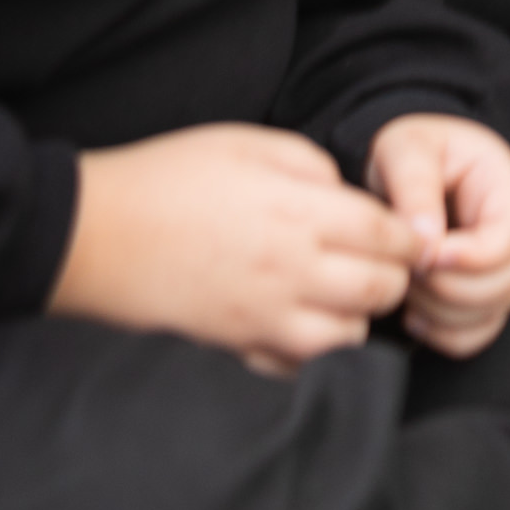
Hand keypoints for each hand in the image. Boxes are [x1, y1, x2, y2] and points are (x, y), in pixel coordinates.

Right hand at [49, 124, 420, 373]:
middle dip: (394, 276)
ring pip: (347, 338)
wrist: (96, 234)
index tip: (413, 234)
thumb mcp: (248, 143)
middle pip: (380, 290)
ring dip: (356, 316)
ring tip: (343, 292)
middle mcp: (292, 270)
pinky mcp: (235, 345)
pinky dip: (313, 351)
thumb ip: (310, 166)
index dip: (411, 236)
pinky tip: (302, 322)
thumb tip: (344, 195)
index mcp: (300, 212)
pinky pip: (297, 366)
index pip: (389, 236)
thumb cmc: (169, 177)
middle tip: (383, 261)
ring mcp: (263, 315)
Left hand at [367, 116, 509, 358]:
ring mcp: (504, 272)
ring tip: (406, 279)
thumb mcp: (407, 149)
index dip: (472, 257)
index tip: (428, 255)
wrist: (409, 169)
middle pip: (506, 284)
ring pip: (489, 313)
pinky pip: (476, 336)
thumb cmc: (415, 152)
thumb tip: (427, 241)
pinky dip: (443, 335)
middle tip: (407, 264)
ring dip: (439, 309)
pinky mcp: (483, 300)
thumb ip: (416, 187)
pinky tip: (413, 312)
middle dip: (447, 286)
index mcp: (508, 192)